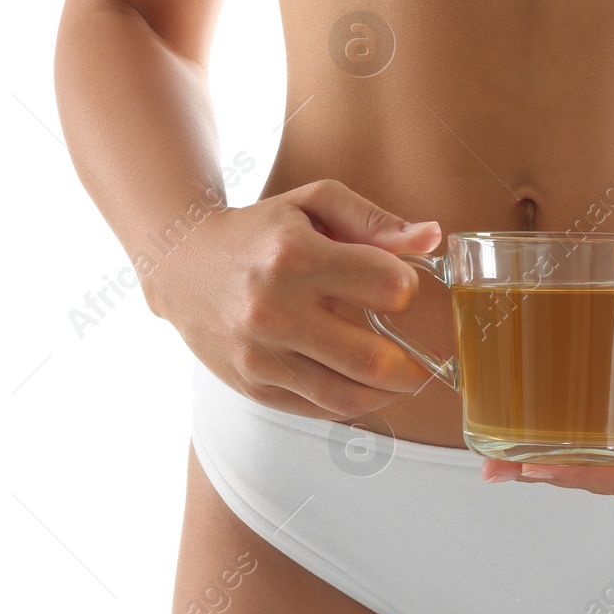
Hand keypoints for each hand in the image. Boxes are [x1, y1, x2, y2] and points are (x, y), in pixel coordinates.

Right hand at [147, 178, 443, 419]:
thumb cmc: (261, 230)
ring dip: (388, 394)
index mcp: (296, 256)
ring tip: (398, 380)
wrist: (181, 263)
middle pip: (374, 359)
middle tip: (423, 361)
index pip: (387, 287)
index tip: (399, 288)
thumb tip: (433, 237)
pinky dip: (351, 403)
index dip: (405, 288)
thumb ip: (375, 220)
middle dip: (414, 365)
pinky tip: (361, 386)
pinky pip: (318, 409)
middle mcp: (274, 309)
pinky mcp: (251, 384)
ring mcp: (260, 354)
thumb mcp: (314, 204)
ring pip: (348, 396)